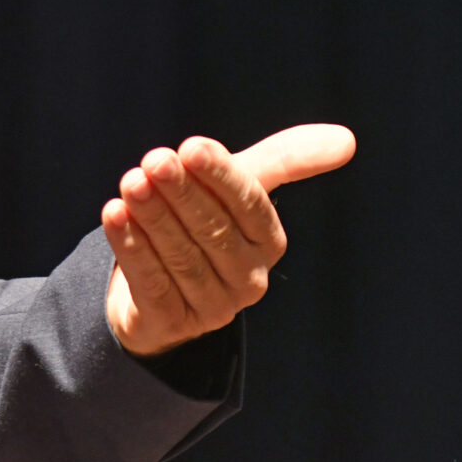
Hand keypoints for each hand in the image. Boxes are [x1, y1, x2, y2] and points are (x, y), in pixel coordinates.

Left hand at [101, 123, 355, 357]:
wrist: (153, 288)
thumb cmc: (203, 222)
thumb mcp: (239, 187)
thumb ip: (286, 161)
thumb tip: (348, 139)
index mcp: (269, 241)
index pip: (250, 205)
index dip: (220, 177)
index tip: (192, 147)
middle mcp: (249, 278)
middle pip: (212, 229)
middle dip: (181, 192)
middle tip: (153, 161)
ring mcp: (213, 306)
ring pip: (180, 255)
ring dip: (153, 216)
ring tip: (130, 183)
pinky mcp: (173, 323)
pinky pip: (151, 281)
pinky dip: (131, 245)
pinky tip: (113, 214)